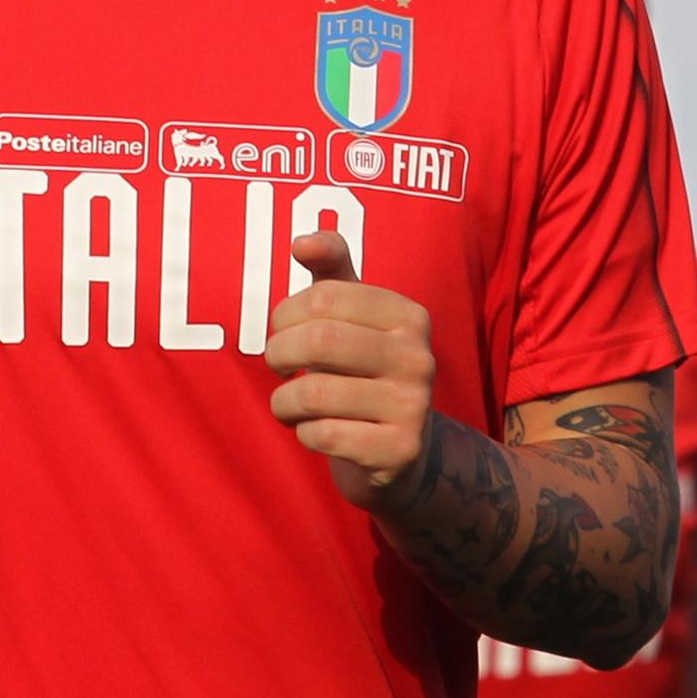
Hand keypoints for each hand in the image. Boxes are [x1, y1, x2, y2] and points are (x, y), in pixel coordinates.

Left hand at [264, 230, 436, 508]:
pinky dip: (303, 433)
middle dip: (279, 353)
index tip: (282, 329)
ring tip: (288, 404)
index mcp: (409, 316)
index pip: (325, 295)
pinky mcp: (398, 452)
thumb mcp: (354, 317)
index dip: (286, 313)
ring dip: (284, 401)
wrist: (405, 455)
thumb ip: (331, 269)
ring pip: (315, 393)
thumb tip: (302, 242)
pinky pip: (324, 435)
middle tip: (276, 366)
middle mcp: (419, 358)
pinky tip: (312, 431)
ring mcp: (413, 408)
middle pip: (319, 341)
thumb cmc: (365, 372)